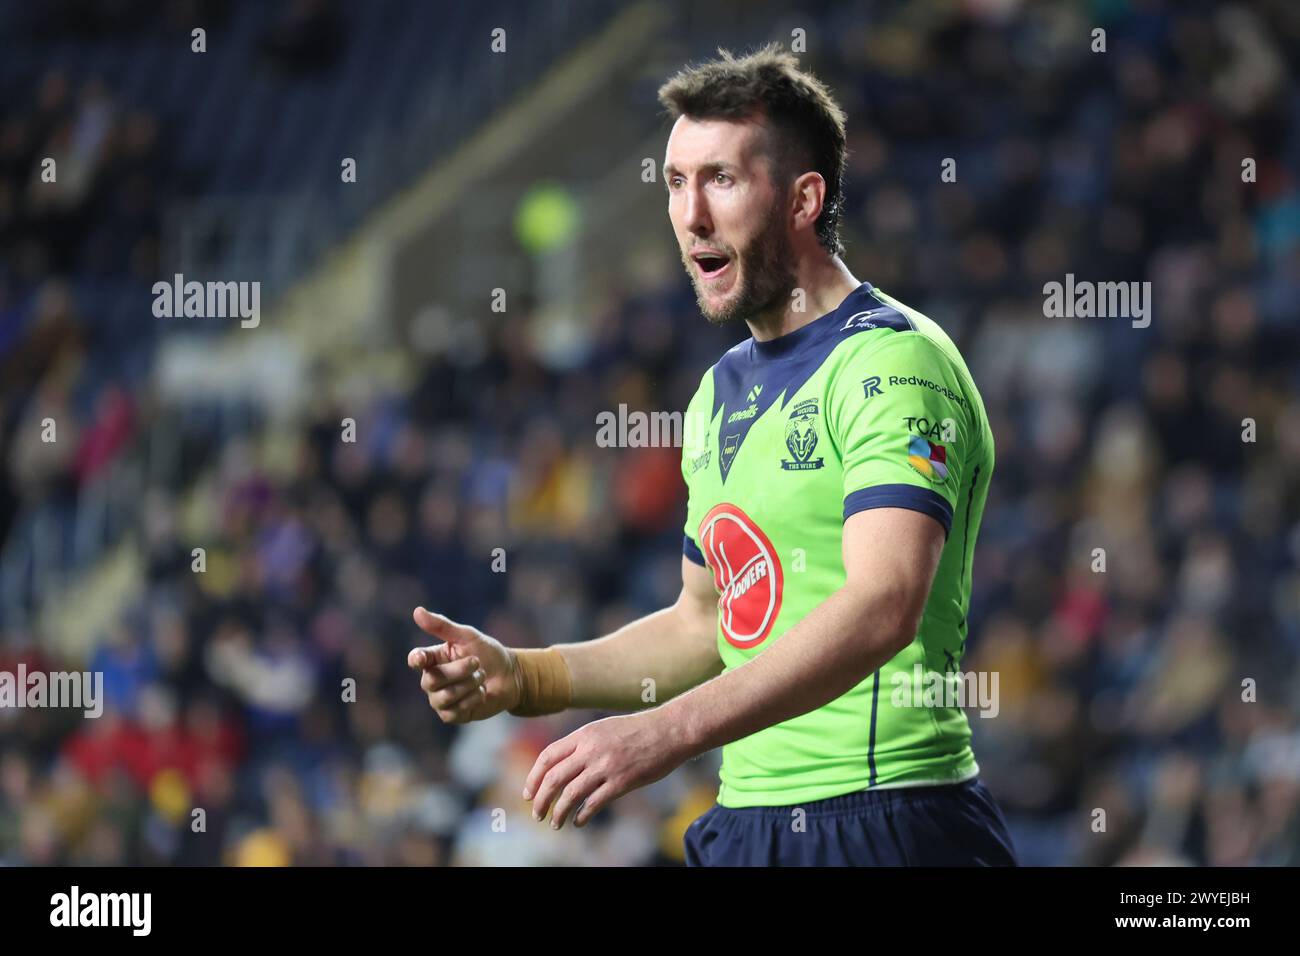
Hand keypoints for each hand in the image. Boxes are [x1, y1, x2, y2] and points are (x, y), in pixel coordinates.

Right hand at [408, 607, 520, 722]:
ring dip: (469, 685)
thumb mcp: (467, 636)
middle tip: (477, 662)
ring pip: (445, 697)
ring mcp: (441, 700)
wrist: (511, 676)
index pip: (417, 660)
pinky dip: (473, 699)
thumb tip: (417, 611)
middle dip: (459, 670)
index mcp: (434, 659)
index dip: (417, 660)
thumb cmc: (487, 653)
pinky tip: (482, 692)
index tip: (422, 659)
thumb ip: (442, 626)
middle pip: (433, 680)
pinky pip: (455, 711)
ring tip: (482, 677)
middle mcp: (432, 680)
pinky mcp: (452, 715)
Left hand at [522, 711, 689, 828]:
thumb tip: (562, 764)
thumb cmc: (638, 730)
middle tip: (537, 813)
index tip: (528, 793)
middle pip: (554, 778)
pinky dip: (581, 816)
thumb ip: (583, 743)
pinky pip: (593, 804)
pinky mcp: (621, 782)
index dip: (533, 777)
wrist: (670, 731)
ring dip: (558, 812)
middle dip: (541, 800)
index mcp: (584, 734)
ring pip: (570, 794)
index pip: (548, 757)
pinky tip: (578, 821)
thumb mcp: (604, 728)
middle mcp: (591, 749)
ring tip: (555, 823)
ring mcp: (606, 766)